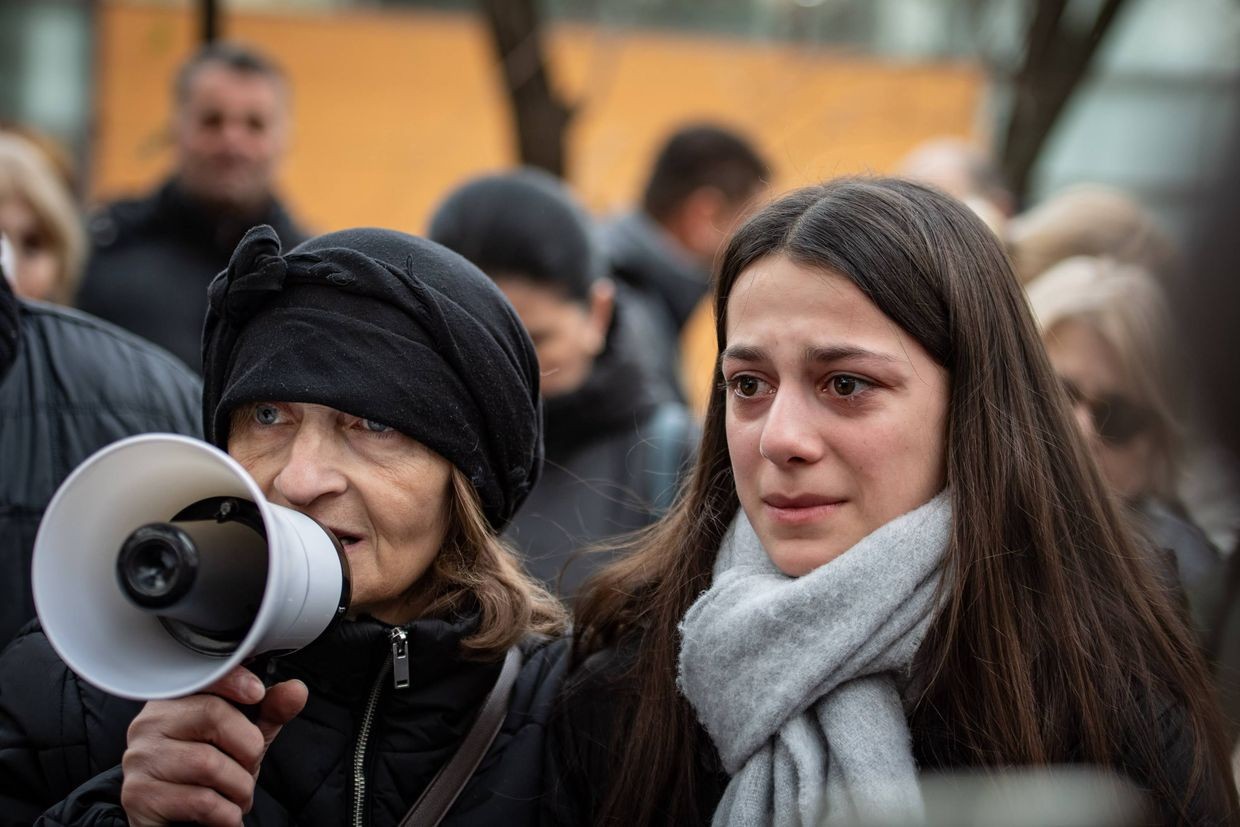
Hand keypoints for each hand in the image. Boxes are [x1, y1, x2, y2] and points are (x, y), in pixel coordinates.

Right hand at [120, 666, 307, 826]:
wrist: (176, 820)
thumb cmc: (209, 772)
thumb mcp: (244, 738)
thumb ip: (270, 712)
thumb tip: (296, 690)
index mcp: (174, 700)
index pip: (201, 677)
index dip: (234, 681)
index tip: (257, 694)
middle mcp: (149, 724)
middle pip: (212, 716)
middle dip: (248, 748)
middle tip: (249, 767)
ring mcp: (140, 759)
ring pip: (208, 764)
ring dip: (240, 787)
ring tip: (238, 795)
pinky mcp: (140, 796)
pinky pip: (200, 801)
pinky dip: (227, 813)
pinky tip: (225, 814)